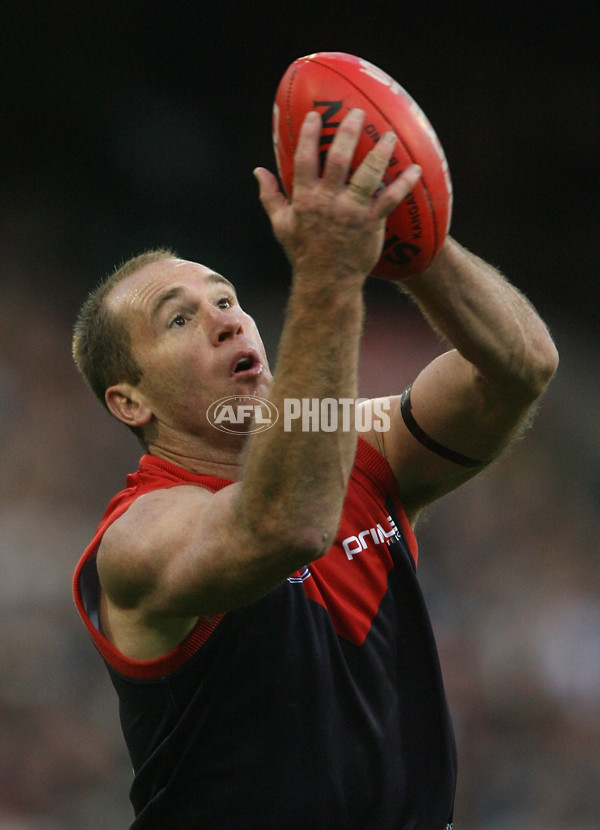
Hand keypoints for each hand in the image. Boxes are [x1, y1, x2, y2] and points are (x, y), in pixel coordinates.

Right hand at [255, 108, 421, 282]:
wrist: (327, 282)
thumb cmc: (304, 253)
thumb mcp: (281, 225)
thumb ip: (271, 196)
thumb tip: (258, 171)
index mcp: (305, 199)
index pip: (304, 160)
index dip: (310, 135)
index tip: (316, 115)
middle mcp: (329, 202)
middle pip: (339, 159)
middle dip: (348, 132)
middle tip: (357, 113)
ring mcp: (352, 212)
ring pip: (368, 175)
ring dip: (380, 152)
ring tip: (389, 135)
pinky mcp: (371, 223)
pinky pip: (391, 199)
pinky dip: (405, 184)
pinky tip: (416, 169)